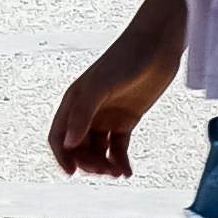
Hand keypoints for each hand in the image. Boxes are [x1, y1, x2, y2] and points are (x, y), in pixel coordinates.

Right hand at [49, 41, 166, 177]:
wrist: (158, 45)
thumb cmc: (126, 58)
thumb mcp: (100, 86)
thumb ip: (83, 114)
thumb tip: (69, 144)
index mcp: (75, 101)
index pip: (59, 136)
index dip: (62, 156)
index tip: (72, 173)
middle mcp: (88, 111)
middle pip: (80, 148)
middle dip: (88, 163)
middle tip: (104, 170)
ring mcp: (107, 116)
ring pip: (99, 151)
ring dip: (105, 165)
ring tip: (118, 173)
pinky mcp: (127, 120)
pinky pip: (118, 148)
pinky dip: (120, 161)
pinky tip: (127, 172)